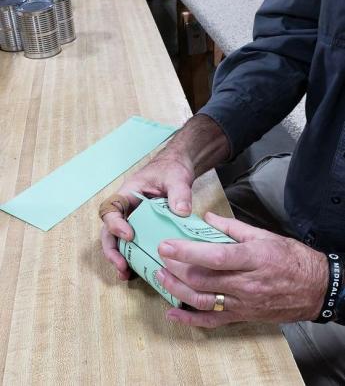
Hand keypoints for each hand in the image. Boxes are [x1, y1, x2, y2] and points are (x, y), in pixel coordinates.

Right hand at [100, 115, 229, 280]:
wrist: (179, 167)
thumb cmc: (172, 168)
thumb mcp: (177, 177)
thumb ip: (179, 193)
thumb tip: (181, 212)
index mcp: (128, 194)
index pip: (110, 209)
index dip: (114, 224)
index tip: (129, 235)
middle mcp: (127, 209)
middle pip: (109, 231)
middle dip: (112, 250)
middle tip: (121, 265)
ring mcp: (135, 220)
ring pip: (119, 241)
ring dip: (120, 257)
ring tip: (126, 274)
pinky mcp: (145, 228)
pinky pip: (136, 245)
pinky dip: (135, 258)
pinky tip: (141, 272)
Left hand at [157, 213, 328, 326]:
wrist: (315, 288)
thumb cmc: (291, 259)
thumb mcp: (264, 235)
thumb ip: (232, 226)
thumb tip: (207, 218)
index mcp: (252, 258)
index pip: (214, 256)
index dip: (187, 251)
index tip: (166, 245)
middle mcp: (246, 283)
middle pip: (203, 279)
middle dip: (176, 269)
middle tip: (161, 257)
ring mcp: (242, 303)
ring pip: (202, 300)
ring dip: (177, 290)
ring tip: (161, 277)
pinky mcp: (242, 316)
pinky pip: (212, 321)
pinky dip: (189, 320)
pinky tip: (173, 313)